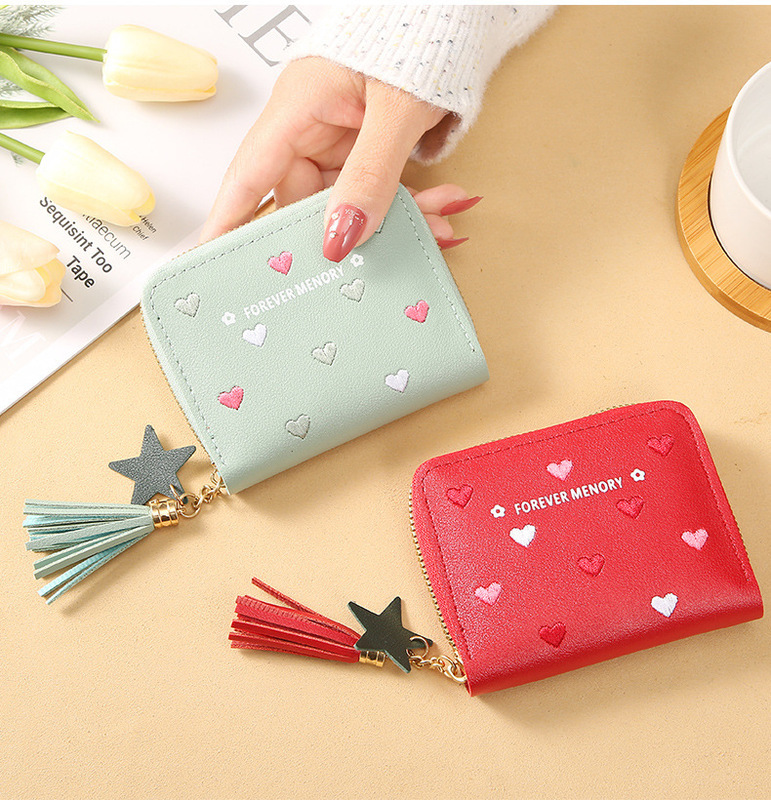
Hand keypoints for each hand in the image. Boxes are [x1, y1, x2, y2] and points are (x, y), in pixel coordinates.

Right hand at [200, 57, 479, 256]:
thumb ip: (371, 176)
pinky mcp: (369, 147)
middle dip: (350, 232)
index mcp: (297, 108)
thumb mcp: (397, 111)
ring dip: (395, 219)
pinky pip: (378, 190)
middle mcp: (311, 127)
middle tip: (380, 258)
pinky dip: (410, 204)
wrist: (458, 13)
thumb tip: (342, 237)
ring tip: (437, 226)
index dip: (229, 224)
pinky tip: (439, 211)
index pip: (249, 177)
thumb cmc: (419, 33)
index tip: (213, 264)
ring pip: (351, 203)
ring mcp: (341, 139)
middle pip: (307, 203)